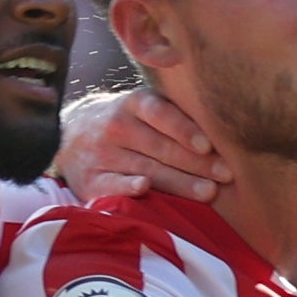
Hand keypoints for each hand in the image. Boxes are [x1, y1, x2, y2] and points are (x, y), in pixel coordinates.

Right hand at [59, 89, 229, 201]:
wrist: (70, 136)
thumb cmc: (128, 123)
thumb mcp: (144, 106)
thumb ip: (175, 111)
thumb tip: (226, 126)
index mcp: (134, 104)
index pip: (161, 114)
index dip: (184, 130)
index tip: (208, 146)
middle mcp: (117, 126)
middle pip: (160, 147)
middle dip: (196, 163)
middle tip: (225, 175)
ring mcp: (102, 154)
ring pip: (146, 169)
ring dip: (179, 182)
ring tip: (208, 192)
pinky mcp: (91, 180)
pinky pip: (112, 185)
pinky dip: (127, 187)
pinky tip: (144, 189)